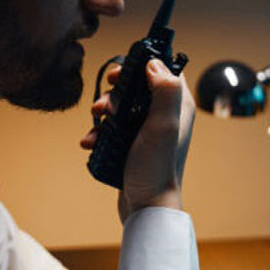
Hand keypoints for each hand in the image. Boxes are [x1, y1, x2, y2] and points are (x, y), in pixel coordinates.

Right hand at [81, 60, 195, 222]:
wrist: (146, 206)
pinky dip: (100, 131)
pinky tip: (91, 142)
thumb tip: (154, 63)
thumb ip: (164, 91)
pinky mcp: (132, 141)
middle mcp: (164, 112)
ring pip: (121, 104)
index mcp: (177, 104)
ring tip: (97, 121)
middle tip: (106, 101)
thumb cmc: (158, 169)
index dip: (143, 63)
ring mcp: (147, 127)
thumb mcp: (163, 126)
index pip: (164, 68)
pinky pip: (112, 126)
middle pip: (137, 84)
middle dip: (116, 91)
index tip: (123, 71)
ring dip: (104, 110)